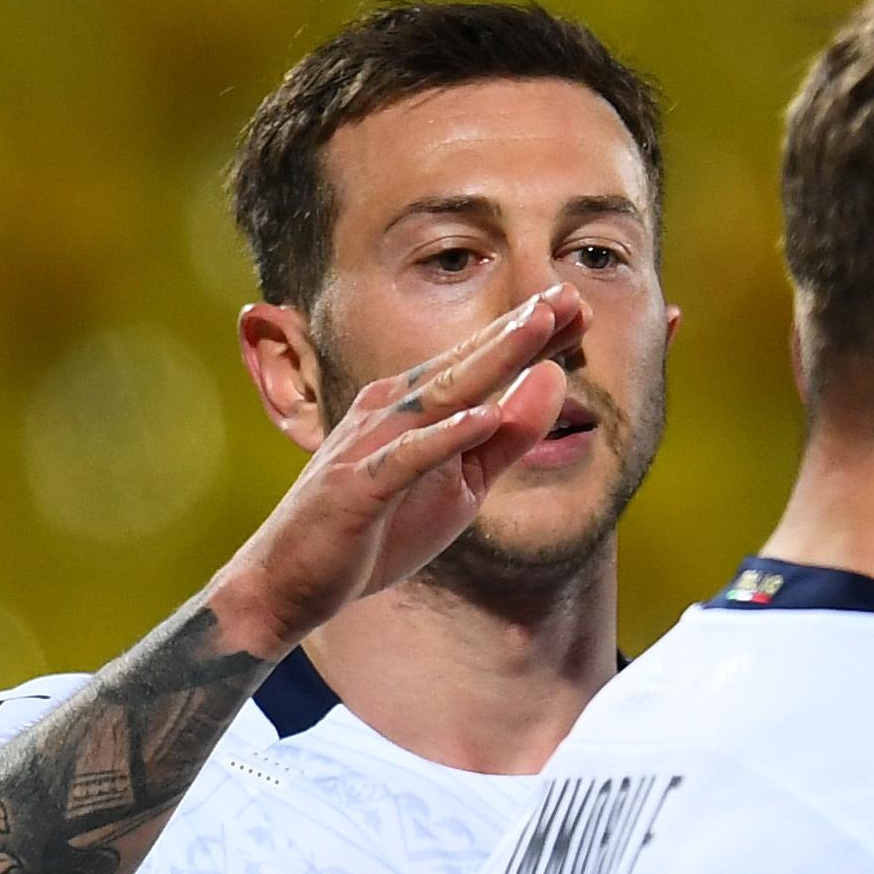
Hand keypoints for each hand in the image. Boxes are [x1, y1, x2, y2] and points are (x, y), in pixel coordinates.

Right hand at [204, 287, 581, 653]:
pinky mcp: (358, 486)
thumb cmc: (380, 527)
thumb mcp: (463, 485)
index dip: (529, 334)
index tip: (579, 302)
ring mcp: (372, 443)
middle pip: (466, 363)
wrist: (294, 580)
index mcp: (416, 404)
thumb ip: (507, 440)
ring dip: (490, 360)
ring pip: (440, 394)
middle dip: (518, 329)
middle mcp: (392, 409)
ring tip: (536, 329)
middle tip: (569, 293)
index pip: (480, 361)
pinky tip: (483, 416)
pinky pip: (407, 456)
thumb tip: (555, 383)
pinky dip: (444, 436)